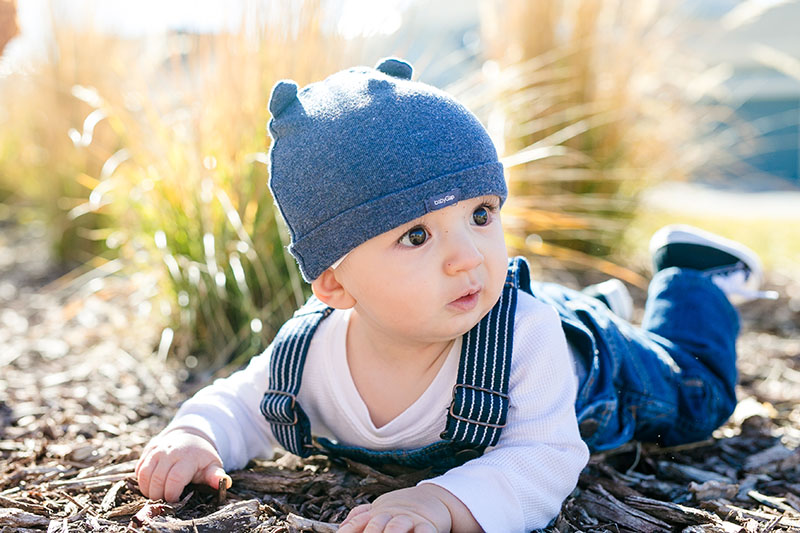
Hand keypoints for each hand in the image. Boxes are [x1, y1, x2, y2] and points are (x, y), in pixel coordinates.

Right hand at [135, 428, 231, 501]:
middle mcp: (170, 452)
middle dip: (158, 495)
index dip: (172, 494)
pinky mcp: (148, 451)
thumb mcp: (212, 465)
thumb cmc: (201, 456)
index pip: (174, 479)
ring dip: (148, 490)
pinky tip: (152, 485)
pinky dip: (143, 481)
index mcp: (188, 457)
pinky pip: (139, 470)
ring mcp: (157, 450)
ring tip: (158, 494)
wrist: (189, 436)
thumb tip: (225, 482)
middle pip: (157, 480)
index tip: (175, 501)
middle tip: (165, 501)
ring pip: (144, 475)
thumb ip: (216, 475)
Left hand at [338, 485, 465, 532]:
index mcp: (377, 512)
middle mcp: (391, 514)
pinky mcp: (428, 524)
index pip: (358, 521)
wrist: (434, 497)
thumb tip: (341, 527)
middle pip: (376, 524)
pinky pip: (424, 531)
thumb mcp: (381, 509)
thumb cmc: (402, 508)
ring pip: (398, 525)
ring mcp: (409, 519)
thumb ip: (361, 516)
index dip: (349, 531)